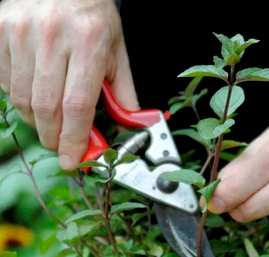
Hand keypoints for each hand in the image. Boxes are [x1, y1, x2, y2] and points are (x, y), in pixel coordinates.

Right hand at [0, 0, 138, 169]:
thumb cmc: (94, 15)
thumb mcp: (116, 50)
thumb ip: (122, 90)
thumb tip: (130, 122)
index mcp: (88, 42)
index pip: (78, 105)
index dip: (75, 139)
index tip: (73, 160)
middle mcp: (52, 37)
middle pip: (47, 108)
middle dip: (54, 137)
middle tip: (62, 145)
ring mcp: (21, 33)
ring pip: (23, 99)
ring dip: (38, 120)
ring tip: (52, 119)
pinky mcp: (1, 32)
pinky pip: (6, 82)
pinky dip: (21, 98)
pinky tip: (36, 93)